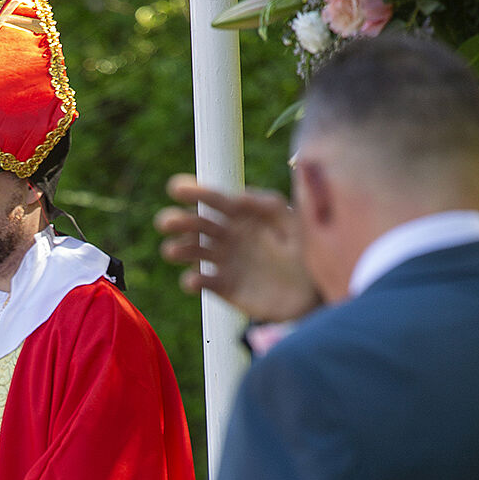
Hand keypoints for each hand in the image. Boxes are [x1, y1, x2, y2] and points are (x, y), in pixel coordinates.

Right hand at [155, 175, 318, 321]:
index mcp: (241, 215)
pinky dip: (194, 281)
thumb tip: (238, 195)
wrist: (313, 291)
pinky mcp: (225, 287)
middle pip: (197, 225)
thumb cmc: (305, 249)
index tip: (176, 187)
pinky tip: (192, 280)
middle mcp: (227, 236)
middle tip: (165, 222)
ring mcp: (224, 262)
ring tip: (171, 251)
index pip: (214, 200)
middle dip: (179, 221)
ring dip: (180, 250)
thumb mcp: (292, 221)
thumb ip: (269, 205)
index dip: (195, 192)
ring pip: (194, 252)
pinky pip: (204, 283)